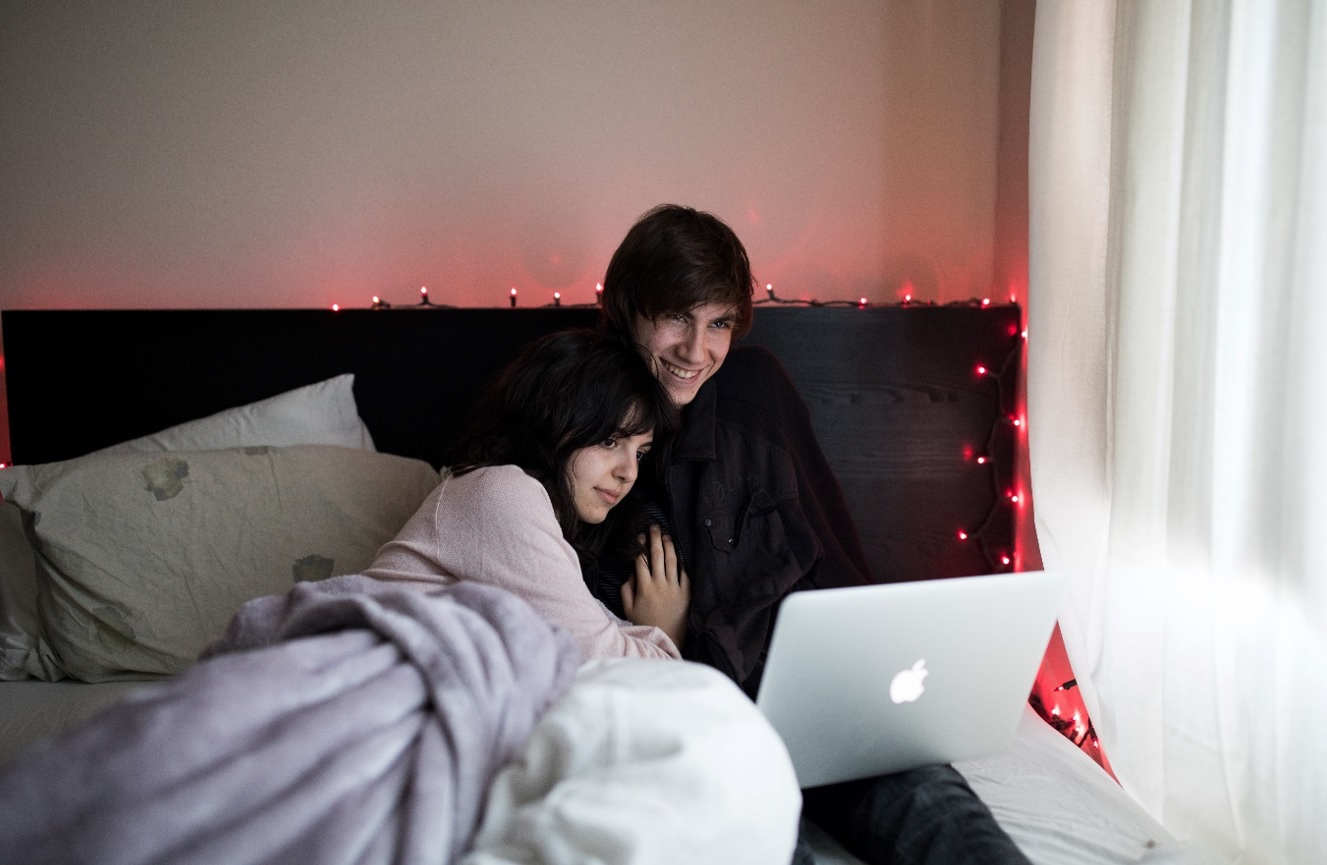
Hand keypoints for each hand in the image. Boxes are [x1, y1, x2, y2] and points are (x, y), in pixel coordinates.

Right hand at [621, 524, 689, 648]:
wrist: (666, 640)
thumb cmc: (645, 625)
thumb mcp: (628, 609)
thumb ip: (626, 589)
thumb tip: (630, 574)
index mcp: (644, 587)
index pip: (641, 560)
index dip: (640, 547)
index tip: (639, 537)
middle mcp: (660, 585)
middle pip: (657, 555)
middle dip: (655, 539)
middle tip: (654, 527)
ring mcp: (675, 588)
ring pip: (672, 561)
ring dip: (669, 546)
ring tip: (666, 535)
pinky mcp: (686, 593)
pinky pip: (684, 573)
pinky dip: (681, 562)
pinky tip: (678, 554)